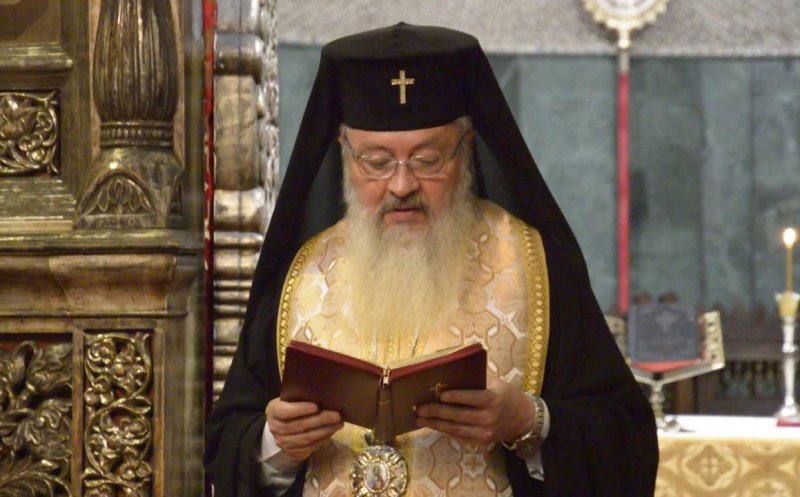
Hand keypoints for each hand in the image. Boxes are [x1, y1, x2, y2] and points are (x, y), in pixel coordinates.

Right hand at [266, 398, 343, 460]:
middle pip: (298, 426)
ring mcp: (283, 442)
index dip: (300, 409)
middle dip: (319, 420)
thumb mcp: (291, 398)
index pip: (284, 411)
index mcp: (273, 411)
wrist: (282, 425)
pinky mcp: (292, 452)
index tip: (316, 406)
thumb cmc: (291, 406)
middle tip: (336, 415)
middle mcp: (275, 428)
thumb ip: (301, 397)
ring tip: (338, 423)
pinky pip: (309, 447)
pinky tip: (332, 431)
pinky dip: (322, 439)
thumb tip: (323, 395)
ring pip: (306, 438)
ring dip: (324, 431)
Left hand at [415, 376, 535, 444]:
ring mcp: (485, 432)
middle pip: (459, 415)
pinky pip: (460, 437)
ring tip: (420, 419)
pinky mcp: (481, 441)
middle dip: (437, 412)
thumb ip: (476, 377)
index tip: (441, 395)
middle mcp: (489, 417)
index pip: (472, 398)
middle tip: (420, 408)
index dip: (456, 397)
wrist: (522, 418)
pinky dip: (445, 431)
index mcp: (492, 399)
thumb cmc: (505, 394)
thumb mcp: (495, 382)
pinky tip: (433, 425)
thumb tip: (452, 368)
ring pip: (456, 429)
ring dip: (436, 424)